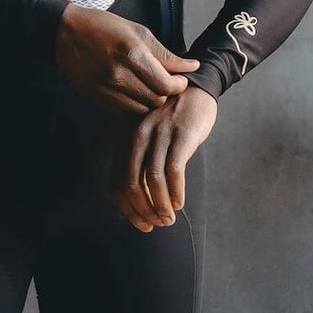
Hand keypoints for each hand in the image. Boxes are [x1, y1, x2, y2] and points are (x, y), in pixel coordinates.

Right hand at [55, 3, 201, 113]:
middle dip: (166, 93)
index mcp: (133, 54)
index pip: (166, 85)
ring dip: (150, 101)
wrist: (66, 34)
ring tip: (148, 86)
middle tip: (166, 82)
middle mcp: (119, 75)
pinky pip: (124, 111)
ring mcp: (106, 89)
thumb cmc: (103, 27)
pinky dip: (134, 105)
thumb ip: (166, 54)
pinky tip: (133, 91)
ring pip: (142, 109)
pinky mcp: (97, 98)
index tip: (179, 79)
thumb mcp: (139, 32)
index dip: (178, 85)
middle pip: (156, 100)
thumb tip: (191, 66)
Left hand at [114, 83, 218, 232]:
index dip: (127, 208)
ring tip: (168, 219)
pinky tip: (179, 203)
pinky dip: (175, 192)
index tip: (141, 224)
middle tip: (155, 225)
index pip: (117, 181)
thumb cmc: (172, 116)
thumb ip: (142, 159)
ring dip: (160, 205)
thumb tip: (143, 196)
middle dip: (141, 210)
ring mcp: (158, 135)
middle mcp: (137, 137)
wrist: (196, 87)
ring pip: (152, 180)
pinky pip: (174, 170)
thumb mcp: (149, 134)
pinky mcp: (180, 135)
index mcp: (126, 139)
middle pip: (130, 183)